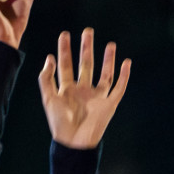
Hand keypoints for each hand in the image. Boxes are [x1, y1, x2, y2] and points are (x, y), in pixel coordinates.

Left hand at [38, 28, 129, 148]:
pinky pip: (119, 87)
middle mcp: (83, 90)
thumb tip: (49, 58)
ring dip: (107, 59)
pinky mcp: (109, 104)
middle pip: (86, 65)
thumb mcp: (49, 98)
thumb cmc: (60, 123)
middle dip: (86, 48)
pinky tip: (126, 63)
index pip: (66, 65)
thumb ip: (46, 79)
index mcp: (67, 89)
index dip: (65, 50)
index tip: (65, 34)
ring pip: (105, 73)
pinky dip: (124, 76)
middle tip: (88, 31)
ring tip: (110, 44)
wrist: (74, 142)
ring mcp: (97, 96)